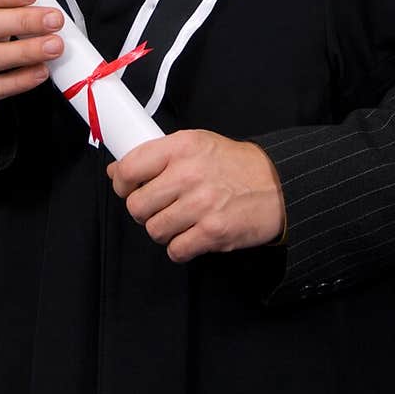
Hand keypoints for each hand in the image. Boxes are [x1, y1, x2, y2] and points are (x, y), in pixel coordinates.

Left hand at [107, 129, 284, 261]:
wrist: (278, 184)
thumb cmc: (235, 165)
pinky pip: (176, 249)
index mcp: (182, 147)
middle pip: (136, 205)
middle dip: (144, 211)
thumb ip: (158, 155)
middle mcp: (188, 173)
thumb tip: (116, 171)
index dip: (121, 184)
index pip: (129, 169)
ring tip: (180, 221)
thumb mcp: (197, 144)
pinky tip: (192, 234)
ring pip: (154, 230)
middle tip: (160, 207)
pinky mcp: (212, 232)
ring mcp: (201, 204)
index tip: (127, 188)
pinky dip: (181, 247)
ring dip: (164, 230)